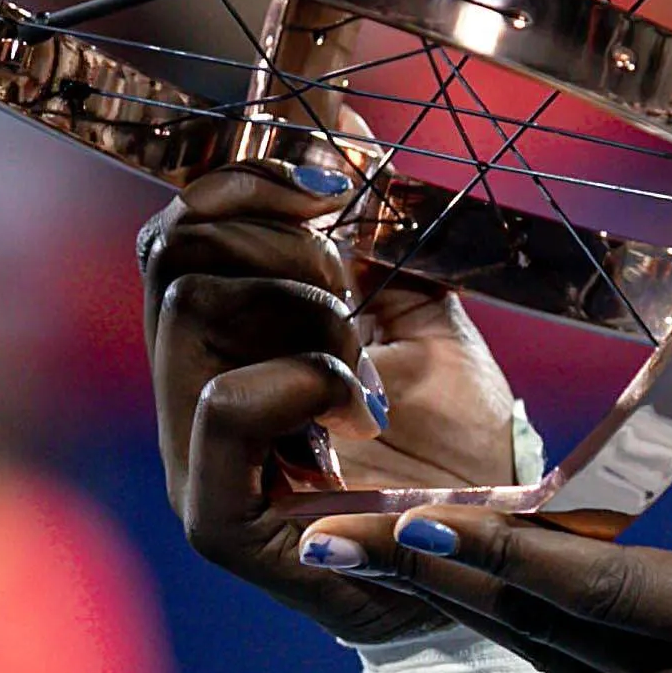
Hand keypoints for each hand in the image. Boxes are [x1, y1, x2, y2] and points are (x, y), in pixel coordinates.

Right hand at [140, 160, 520, 643]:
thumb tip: (343, 123)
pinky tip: (359, 411)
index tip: (331, 181)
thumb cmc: (455, 442)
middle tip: (358, 289)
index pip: (175, 234)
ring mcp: (192, 462)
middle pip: (176, 255)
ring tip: (365, 368)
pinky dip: (304, 379)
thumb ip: (376, 229)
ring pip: (192, 308)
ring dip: (306, 312)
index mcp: (223, 346)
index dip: (241, 184)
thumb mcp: (417, 310)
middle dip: (285, 245)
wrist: (496, 550)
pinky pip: (220, 401)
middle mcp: (187, 399)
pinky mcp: (216, 520)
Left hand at [296, 385, 671, 672]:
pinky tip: (495, 614)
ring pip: (553, 657)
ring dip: (465, 605)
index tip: (414, 524)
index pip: (613, 585)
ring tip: (377, 561)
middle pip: (544, 622)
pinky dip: (528, 643)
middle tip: (322, 541)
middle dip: (433, 576)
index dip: (509, 553)